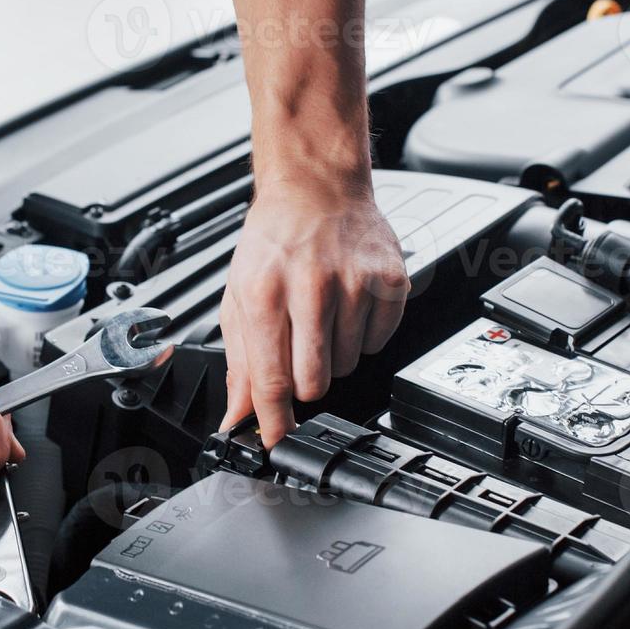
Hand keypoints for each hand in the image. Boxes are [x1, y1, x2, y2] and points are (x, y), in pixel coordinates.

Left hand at [219, 179, 408, 443]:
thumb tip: (240, 415)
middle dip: (305, 380)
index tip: (276, 440)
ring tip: (322, 314)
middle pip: (315, 382)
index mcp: (264, 293)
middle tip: (298, 348)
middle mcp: (311, 288)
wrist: (316, 188)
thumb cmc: (274, 240)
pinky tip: (348, 305)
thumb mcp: (239, 296)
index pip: (272, 380)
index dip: (274, 421)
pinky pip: (378, 342)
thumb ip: (240, 361)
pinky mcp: (390, 282)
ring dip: (333, 353)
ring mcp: (355, 285)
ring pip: (348, 365)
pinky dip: (362, 335)